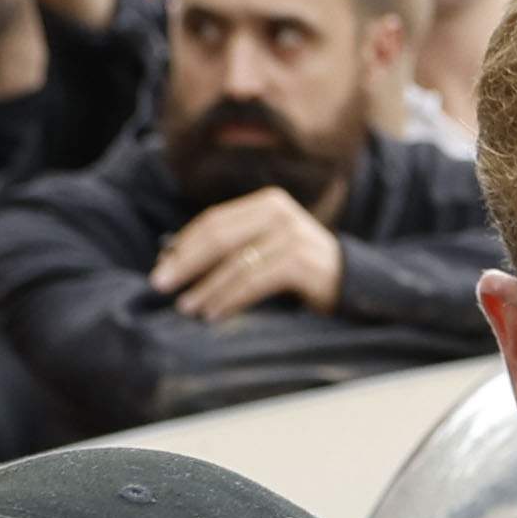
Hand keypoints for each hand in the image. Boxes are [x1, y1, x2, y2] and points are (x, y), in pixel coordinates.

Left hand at [153, 184, 346, 320]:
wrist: (355, 285)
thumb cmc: (302, 272)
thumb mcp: (267, 249)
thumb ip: (234, 248)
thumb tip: (174, 262)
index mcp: (267, 203)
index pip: (214, 221)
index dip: (184, 246)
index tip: (161, 269)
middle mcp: (279, 212)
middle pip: (219, 236)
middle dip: (186, 263)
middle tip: (161, 285)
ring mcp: (292, 235)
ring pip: (234, 262)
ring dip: (206, 288)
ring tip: (187, 307)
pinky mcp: (302, 261)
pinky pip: (254, 281)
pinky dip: (230, 298)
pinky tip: (214, 313)